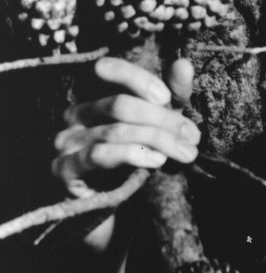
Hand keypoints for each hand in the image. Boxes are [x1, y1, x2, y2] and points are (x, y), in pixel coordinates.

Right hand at [52, 56, 200, 196]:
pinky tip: (157, 160)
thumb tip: (185, 64)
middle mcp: (75, 114)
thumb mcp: (154, 129)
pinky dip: (133, 155)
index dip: (137, 79)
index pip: (107, 70)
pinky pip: (100, 155)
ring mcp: (67, 141)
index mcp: (92, 97)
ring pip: (115, 132)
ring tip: (186, 152)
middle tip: (193, 137)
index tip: (167, 97)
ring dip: (158, 140)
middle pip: (119, 105)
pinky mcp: (65, 168)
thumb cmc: (129, 164)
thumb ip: (170, 99)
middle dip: (162, 119)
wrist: (102, 208)